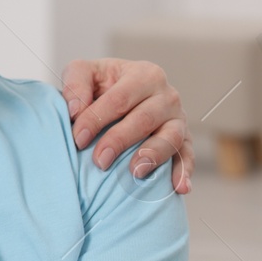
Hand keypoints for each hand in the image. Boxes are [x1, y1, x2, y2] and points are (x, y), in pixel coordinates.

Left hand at [62, 58, 191, 193]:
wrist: (121, 95)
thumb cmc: (102, 85)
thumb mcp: (85, 72)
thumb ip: (75, 83)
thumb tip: (74, 111)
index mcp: (144, 75)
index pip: (119, 99)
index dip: (97, 119)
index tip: (78, 139)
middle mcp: (167, 95)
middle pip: (144, 119)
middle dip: (120, 141)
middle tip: (100, 161)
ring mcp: (179, 119)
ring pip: (171, 138)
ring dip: (153, 156)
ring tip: (136, 171)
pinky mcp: (185, 140)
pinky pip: (187, 156)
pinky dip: (184, 171)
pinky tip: (180, 188)